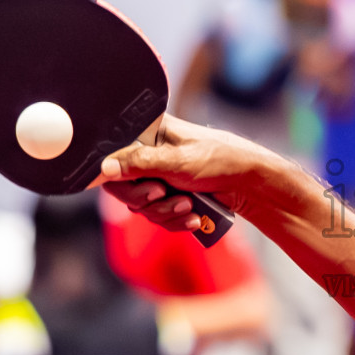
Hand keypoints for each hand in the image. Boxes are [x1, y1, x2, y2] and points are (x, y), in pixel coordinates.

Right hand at [99, 114, 274, 229]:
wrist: (250, 184)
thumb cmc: (220, 160)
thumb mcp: (177, 160)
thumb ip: (139, 162)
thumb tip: (104, 168)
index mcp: (147, 133)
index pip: (111, 156)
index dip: (118, 177)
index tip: (142, 184)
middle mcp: (148, 154)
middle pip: (121, 189)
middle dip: (146, 199)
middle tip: (164, 194)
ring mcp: (158, 178)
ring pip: (141, 208)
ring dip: (164, 212)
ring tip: (188, 205)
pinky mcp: (169, 198)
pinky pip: (158, 218)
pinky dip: (174, 221)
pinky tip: (193, 217)